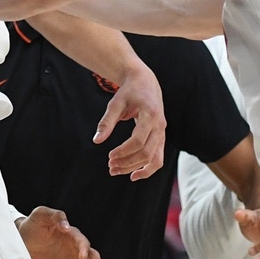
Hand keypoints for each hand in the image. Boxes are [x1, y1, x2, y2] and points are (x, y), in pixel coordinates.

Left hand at [17, 206, 102, 258]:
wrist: (23, 239)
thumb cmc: (34, 223)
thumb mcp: (42, 214)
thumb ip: (56, 216)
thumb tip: (66, 226)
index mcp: (71, 234)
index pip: (82, 241)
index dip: (83, 249)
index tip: (81, 257)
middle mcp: (75, 247)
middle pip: (91, 255)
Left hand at [96, 63, 165, 180]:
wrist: (146, 82)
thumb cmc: (129, 92)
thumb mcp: (115, 103)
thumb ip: (107, 122)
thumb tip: (96, 141)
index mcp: (150, 114)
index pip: (138, 140)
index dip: (123, 151)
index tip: (109, 156)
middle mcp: (160, 126)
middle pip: (146, 153)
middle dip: (128, 163)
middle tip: (110, 167)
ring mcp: (162, 133)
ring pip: (154, 159)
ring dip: (135, 168)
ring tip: (116, 171)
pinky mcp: (161, 137)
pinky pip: (158, 158)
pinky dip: (148, 169)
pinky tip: (134, 175)